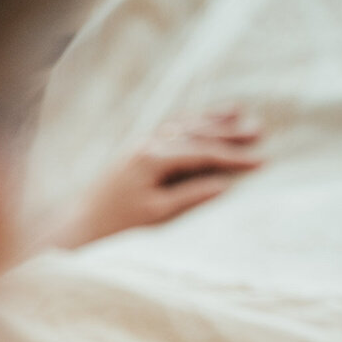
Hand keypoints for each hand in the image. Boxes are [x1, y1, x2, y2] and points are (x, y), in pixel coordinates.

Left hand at [71, 107, 262, 243]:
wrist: (78, 226)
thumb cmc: (116, 226)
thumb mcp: (156, 215)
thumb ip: (190, 196)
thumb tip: (224, 185)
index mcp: (153, 158)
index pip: (203, 153)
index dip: (234, 157)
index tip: (262, 162)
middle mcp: (147, 144)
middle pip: (196, 132)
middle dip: (228, 132)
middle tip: (259, 131)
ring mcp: (140, 144)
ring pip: (183, 125)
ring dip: (211, 120)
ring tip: (239, 114)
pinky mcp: (135, 152)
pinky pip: (169, 130)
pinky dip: (191, 124)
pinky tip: (203, 123)